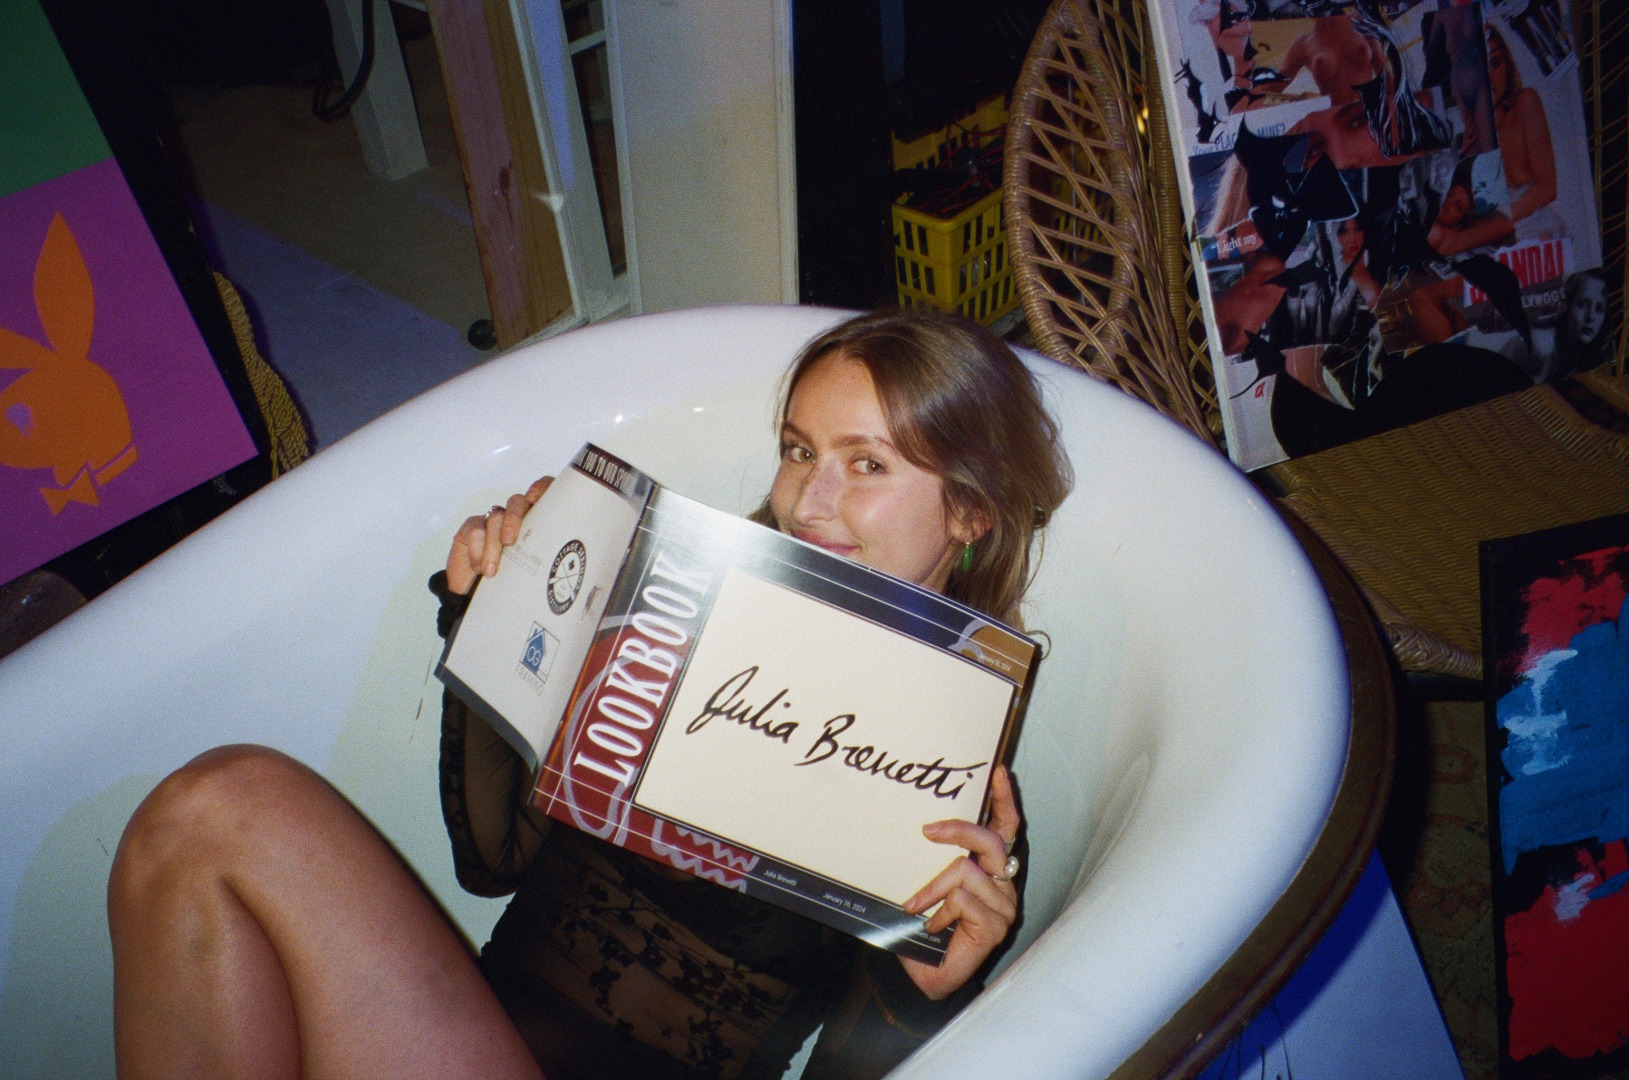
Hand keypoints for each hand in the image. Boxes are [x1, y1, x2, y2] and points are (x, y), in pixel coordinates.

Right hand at [445, 477, 551, 594]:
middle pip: (517, 502)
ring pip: (496, 518)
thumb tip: (575, 567)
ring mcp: (493, 522)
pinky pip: (475, 530)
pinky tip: (479, 568)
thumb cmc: (515, 585)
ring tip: (491, 572)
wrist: (479, 598)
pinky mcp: (471, 529)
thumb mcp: (537, 574)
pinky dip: (477, 551)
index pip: (544, 493)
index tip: (534, 499)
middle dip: (514, 518)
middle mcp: (516, 518)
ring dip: (493, 546)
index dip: (541, 488)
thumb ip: (551, 561)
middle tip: (510, 541)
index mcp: (538, 524)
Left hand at [898, 764, 1020, 999]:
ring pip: (967, 872)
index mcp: (992, 868)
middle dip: (958, 830)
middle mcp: (1004, 883)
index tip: (997, 771)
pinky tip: (933, 927)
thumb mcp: (931, 883)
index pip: (1006, 827)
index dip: (1004, 799)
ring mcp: (1004, 906)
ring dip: (933, 888)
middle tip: (926, 830)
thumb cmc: (928, 925)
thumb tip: (921, 822)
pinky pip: (963, 900)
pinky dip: (940, 911)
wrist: (926, 975)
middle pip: (990, 841)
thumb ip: (936, 858)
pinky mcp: (995, 927)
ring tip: (916, 906)